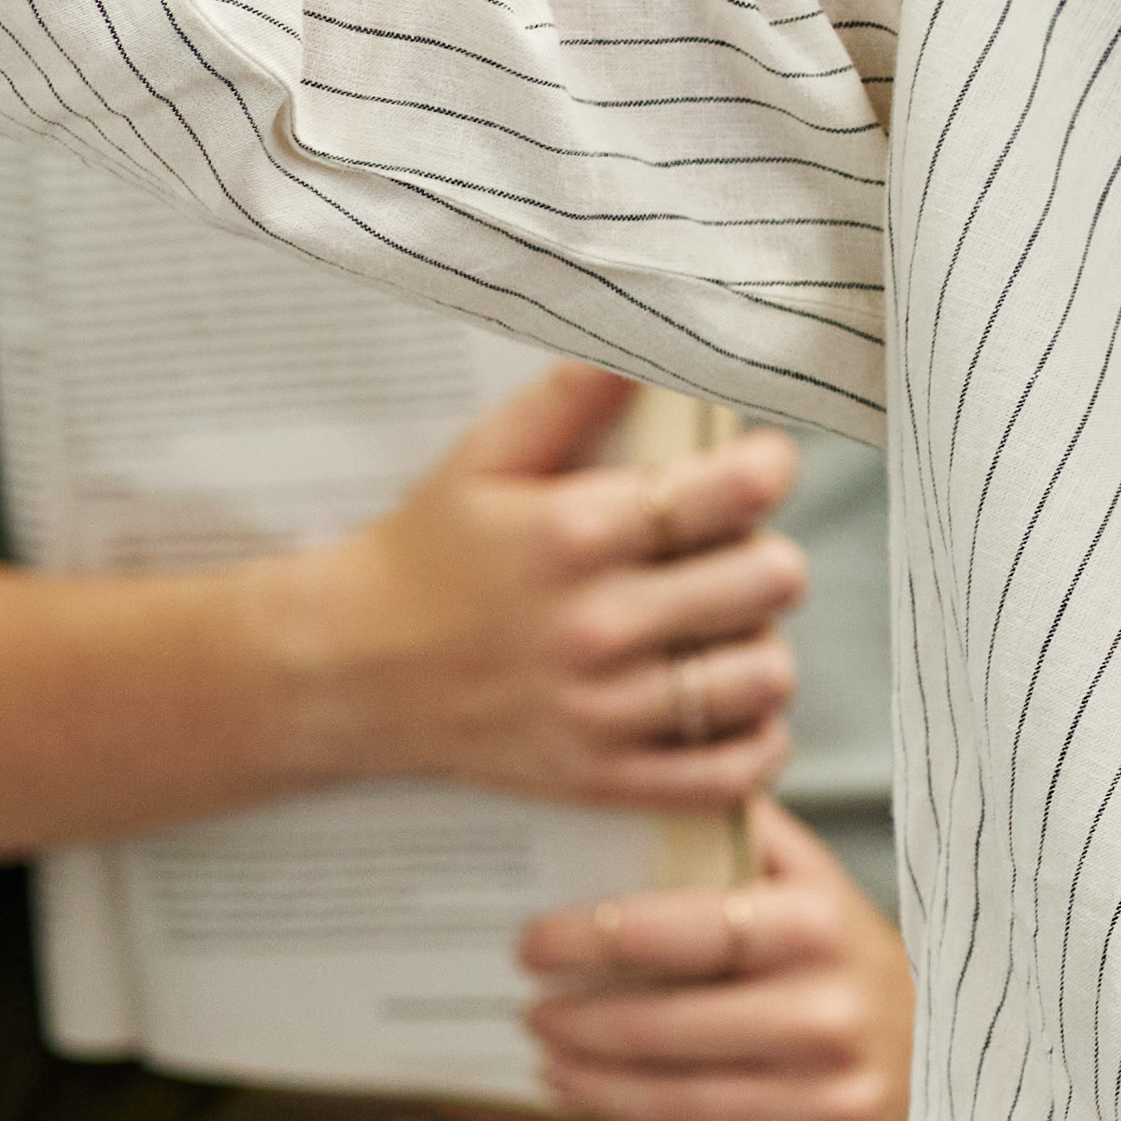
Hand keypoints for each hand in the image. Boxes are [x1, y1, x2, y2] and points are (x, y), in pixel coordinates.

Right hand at [281, 361, 805, 811]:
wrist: (348, 670)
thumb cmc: (429, 551)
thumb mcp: (484, 457)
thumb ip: (571, 394)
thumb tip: (648, 341)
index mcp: (574, 534)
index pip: (737, 491)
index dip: (769, 467)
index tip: (761, 466)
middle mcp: (596, 626)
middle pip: (771, 580)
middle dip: (766, 555)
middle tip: (731, 554)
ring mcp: (602, 712)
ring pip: (765, 676)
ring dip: (760, 646)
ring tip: (723, 630)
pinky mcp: (601, 779)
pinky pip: (731, 773)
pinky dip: (754, 742)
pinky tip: (730, 707)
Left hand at [517, 799, 914, 1120]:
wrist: (973, 1067)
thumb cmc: (859, 965)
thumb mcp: (818, 886)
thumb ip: (744, 837)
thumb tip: (661, 777)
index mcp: (823, 930)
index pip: (687, 929)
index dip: (592, 938)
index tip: (532, 944)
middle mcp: (834, 1017)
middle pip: (663, 1030)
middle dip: (576, 1024)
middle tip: (532, 1014)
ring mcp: (842, 1105)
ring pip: (676, 1107)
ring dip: (594, 1089)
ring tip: (554, 1066)